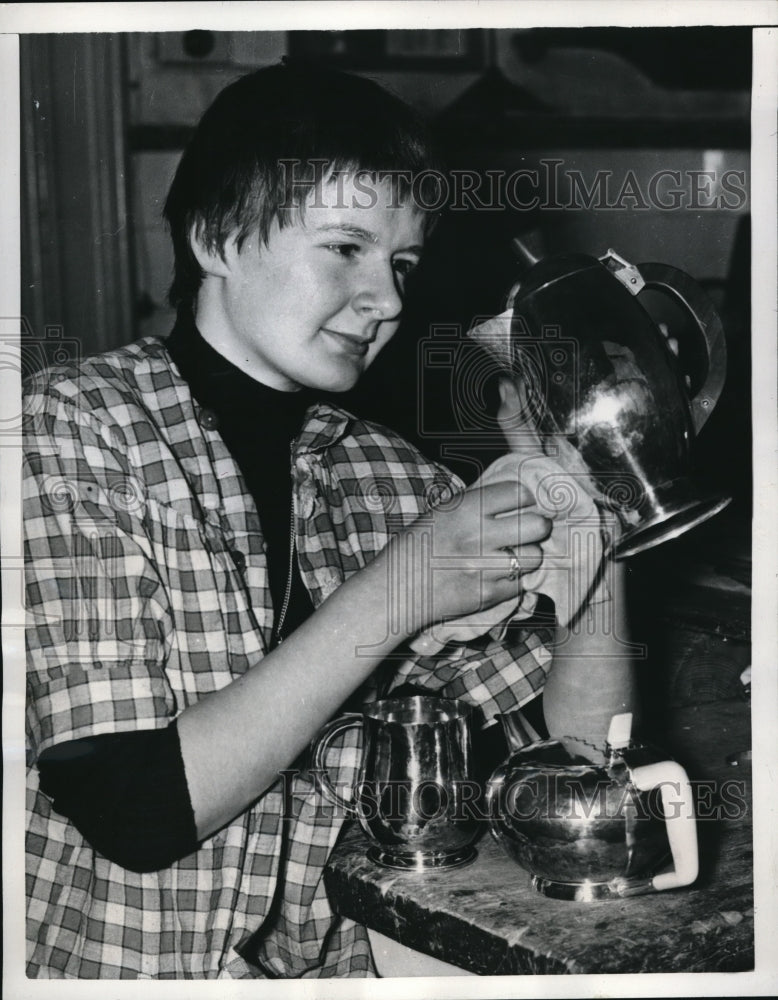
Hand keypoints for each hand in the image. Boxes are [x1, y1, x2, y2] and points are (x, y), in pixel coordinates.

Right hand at [403, 460, 552, 624]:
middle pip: (537, 525)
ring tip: (509, 557)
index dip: (524, 499)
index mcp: (465, 508)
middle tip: (527, 532)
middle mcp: (477, 535)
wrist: (398, 588)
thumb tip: (521, 496)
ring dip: (526, 557)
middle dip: (536, 528)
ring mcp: (484, 567)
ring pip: (534, 557)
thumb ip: (479, 502)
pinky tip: (495, 576)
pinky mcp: (488, 594)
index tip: (521, 506)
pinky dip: (512, 581)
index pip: (520, 492)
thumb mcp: (443, 512)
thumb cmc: (420, 545)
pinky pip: (520, 584)